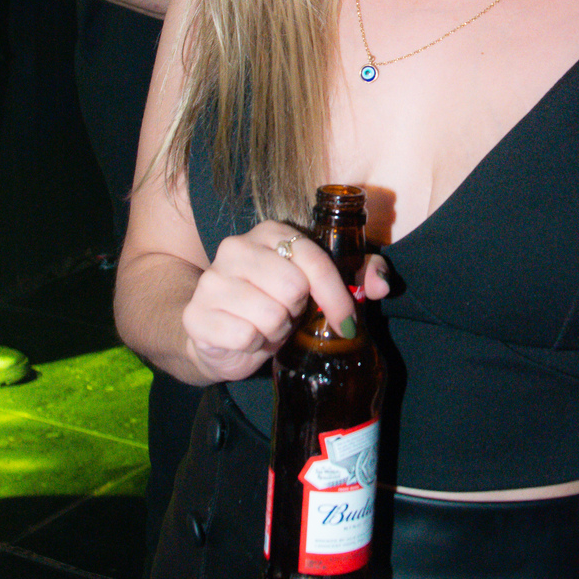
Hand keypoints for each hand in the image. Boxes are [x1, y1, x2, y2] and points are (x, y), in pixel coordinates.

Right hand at [181, 219, 389, 384]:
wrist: (217, 332)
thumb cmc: (273, 304)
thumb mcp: (317, 289)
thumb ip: (358, 276)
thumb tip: (382, 284)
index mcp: (270, 233)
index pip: (314, 262)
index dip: (336, 297)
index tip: (346, 321)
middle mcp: (236, 248)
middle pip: (293, 289)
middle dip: (296, 312)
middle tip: (286, 314)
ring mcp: (212, 280)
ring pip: (270, 315)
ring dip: (276, 330)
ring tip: (266, 325)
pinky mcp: (197, 315)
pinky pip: (246, 336)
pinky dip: (253, 346)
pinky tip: (246, 337)